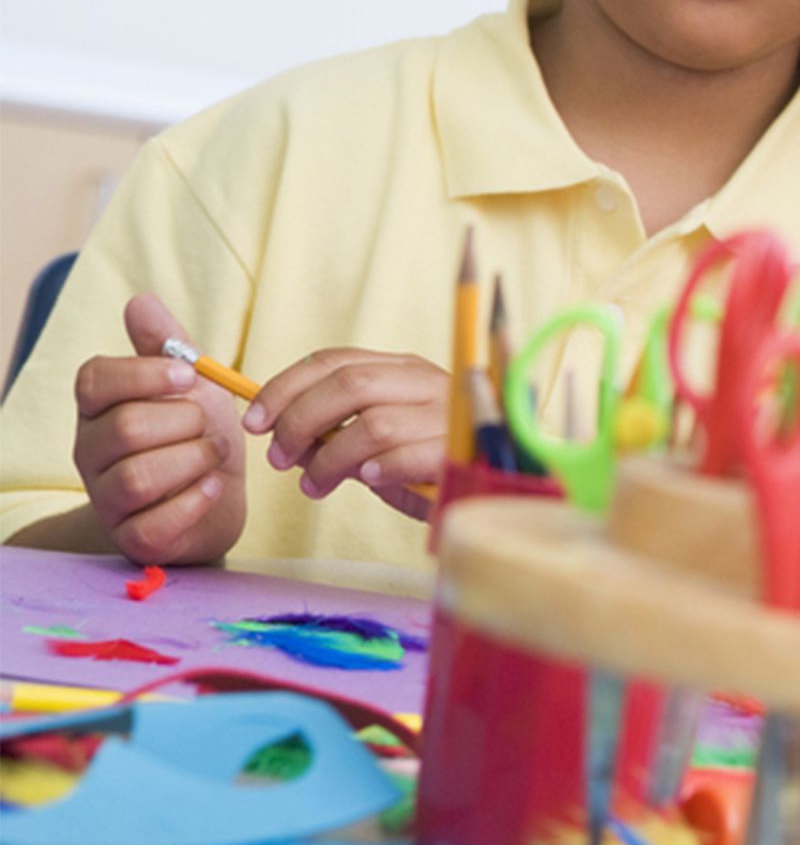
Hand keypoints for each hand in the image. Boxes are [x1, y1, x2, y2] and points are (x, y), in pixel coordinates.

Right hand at [70, 295, 247, 564]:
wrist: (214, 498)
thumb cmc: (196, 433)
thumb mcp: (189, 385)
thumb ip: (166, 345)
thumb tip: (141, 300)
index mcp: (98, 407)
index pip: (94, 380)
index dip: (144, 374)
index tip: (189, 376)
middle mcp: (90, 452)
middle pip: (126, 428)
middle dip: (184, 422)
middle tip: (208, 426)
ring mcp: (106, 499)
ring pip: (138, 477)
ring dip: (193, 461)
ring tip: (213, 456)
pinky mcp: (132, 538)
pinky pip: (154, 524)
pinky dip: (195, 501)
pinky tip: (213, 488)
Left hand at [244, 348, 452, 520]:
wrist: (500, 484)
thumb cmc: (431, 462)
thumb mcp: (380, 440)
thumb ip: (339, 433)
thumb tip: (283, 439)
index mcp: (403, 370)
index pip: (334, 360)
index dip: (285, 386)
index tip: (254, 421)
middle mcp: (427, 382)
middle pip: (349, 384)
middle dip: (300, 420)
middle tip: (279, 457)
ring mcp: (447, 415)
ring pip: (372, 424)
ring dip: (329, 458)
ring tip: (315, 484)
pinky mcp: (460, 451)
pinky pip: (405, 455)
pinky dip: (376, 469)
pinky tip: (366, 480)